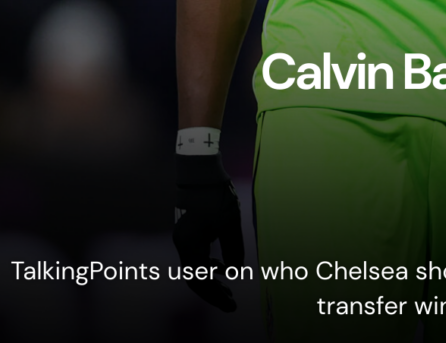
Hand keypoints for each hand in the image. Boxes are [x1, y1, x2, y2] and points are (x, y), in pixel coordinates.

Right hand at [173, 153, 243, 311]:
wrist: (199, 168)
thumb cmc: (216, 194)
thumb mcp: (230, 222)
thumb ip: (233, 249)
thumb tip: (234, 271)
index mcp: (190, 246)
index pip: (200, 282)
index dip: (215, 296)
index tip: (232, 305)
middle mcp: (182, 244)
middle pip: (195, 278)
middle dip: (212, 292)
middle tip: (230, 301)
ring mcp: (182, 236)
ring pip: (194, 266)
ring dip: (210, 278)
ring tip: (227, 286)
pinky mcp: (186, 229)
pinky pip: (194, 255)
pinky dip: (206, 264)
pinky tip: (220, 264)